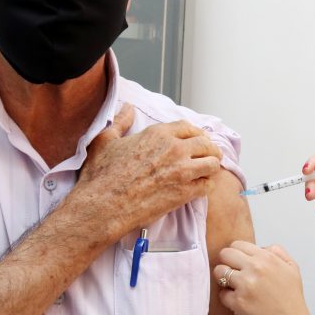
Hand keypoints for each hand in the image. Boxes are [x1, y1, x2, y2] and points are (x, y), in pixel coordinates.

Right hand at [72, 105, 222, 240]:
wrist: (103, 205)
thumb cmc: (101, 175)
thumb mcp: (105, 140)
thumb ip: (120, 122)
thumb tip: (127, 108)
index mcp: (158, 134)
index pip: (189, 128)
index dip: (196, 134)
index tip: (197, 140)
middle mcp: (174, 149)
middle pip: (206, 144)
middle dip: (209, 150)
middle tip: (208, 156)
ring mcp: (182, 171)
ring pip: (212, 163)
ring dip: (211, 167)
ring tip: (206, 172)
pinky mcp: (184, 193)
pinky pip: (208, 185)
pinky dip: (206, 186)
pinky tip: (199, 188)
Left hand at [214, 242, 310, 314]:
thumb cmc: (291, 299)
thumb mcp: (292, 268)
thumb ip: (278, 252)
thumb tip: (262, 247)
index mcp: (266, 258)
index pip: (238, 244)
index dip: (236, 253)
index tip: (238, 261)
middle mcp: (255, 268)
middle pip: (225, 254)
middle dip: (226, 262)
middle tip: (232, 272)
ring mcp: (245, 285)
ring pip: (219, 272)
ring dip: (223, 279)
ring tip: (233, 286)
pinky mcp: (238, 302)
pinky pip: (222, 294)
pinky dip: (228, 298)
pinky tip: (238, 301)